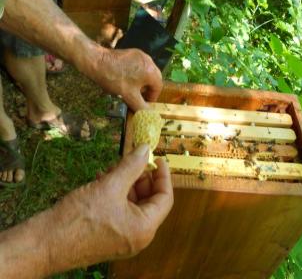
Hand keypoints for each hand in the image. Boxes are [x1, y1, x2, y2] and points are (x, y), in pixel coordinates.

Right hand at [47, 145, 172, 271]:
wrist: (44, 244)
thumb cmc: (80, 217)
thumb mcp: (110, 185)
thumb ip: (132, 166)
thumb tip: (146, 149)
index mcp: (144, 228)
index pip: (165, 198)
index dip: (163, 176)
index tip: (158, 159)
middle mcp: (138, 236)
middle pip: (150, 200)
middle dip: (141, 177)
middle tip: (130, 160)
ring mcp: (123, 238)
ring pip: (133, 203)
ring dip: (126, 182)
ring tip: (111, 168)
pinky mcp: (108, 235)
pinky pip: (120, 210)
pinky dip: (115, 193)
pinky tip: (102, 179)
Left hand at [89, 48, 162, 110]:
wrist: (97, 62)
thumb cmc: (114, 79)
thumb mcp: (128, 96)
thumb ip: (141, 107)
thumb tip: (149, 115)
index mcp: (151, 72)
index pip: (158, 87)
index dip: (152, 97)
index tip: (144, 102)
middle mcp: (149, 61)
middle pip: (154, 78)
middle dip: (148, 89)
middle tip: (138, 96)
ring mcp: (141, 55)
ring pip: (147, 71)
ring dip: (142, 81)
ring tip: (131, 87)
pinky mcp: (133, 52)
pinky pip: (140, 65)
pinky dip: (137, 73)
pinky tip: (126, 77)